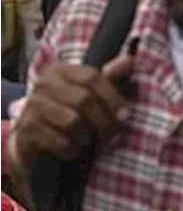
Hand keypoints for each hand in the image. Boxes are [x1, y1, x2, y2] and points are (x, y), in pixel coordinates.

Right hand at [11, 55, 132, 170]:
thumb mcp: (90, 94)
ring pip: (72, 121)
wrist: (32, 139)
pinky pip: (58, 140)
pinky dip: (70, 149)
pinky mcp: (25, 128)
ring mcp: (32, 105)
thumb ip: (109, 77)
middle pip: (84, 99)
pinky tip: (72, 150)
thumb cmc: (69, 112)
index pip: (92, 77)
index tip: (125, 116)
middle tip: (113, 137)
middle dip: (104, 121)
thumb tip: (129, 60)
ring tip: (87, 141)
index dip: (112, 97)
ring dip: (86, 136)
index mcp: (62, 71)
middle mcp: (44, 84)